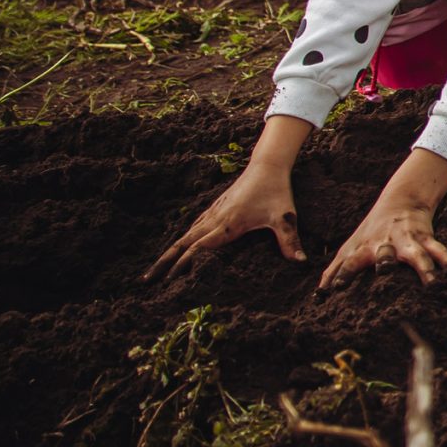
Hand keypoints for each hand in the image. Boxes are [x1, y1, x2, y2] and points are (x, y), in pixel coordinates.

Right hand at [148, 163, 305, 279]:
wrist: (267, 165)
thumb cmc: (276, 191)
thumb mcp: (285, 217)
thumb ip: (290, 240)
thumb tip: (300, 261)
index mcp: (228, 224)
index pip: (199, 248)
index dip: (183, 264)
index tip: (168, 280)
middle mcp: (215, 219)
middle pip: (183, 244)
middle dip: (165, 263)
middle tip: (146, 281)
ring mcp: (213, 212)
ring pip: (185, 235)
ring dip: (169, 252)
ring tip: (155, 270)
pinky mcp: (215, 208)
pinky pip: (193, 227)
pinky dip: (181, 240)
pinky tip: (178, 247)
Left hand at [319, 189, 446, 290]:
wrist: (401, 201)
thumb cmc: (371, 231)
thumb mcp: (351, 247)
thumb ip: (336, 270)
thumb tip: (318, 296)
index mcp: (365, 249)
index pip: (350, 262)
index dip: (342, 274)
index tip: (335, 290)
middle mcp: (386, 245)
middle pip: (386, 255)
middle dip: (386, 264)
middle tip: (385, 273)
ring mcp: (408, 241)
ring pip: (417, 254)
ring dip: (424, 268)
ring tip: (431, 284)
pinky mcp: (426, 238)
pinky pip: (439, 250)